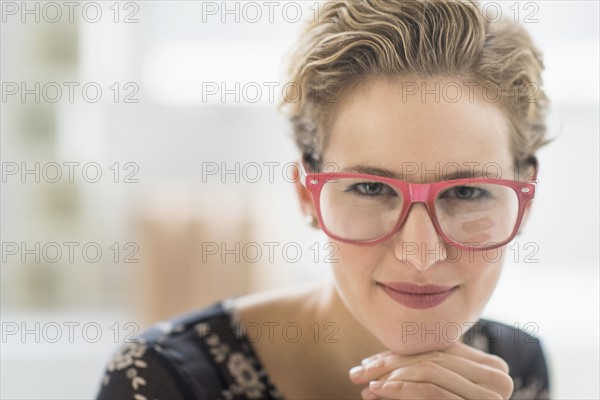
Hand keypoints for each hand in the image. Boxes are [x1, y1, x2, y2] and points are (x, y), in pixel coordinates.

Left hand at [349, 342, 512, 398]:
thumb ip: (426, 370)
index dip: (401, 353)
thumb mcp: (437, 389)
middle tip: (360, 370)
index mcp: (492, 369)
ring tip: (366, 382)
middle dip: (392, 362)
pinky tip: (378, 389)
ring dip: (391, 374)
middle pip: (432, 357)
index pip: (438, 350)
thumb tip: (384, 355)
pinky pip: (430, 392)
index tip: (371, 361)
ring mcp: (490, 396)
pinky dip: (399, 388)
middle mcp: (499, 379)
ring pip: (429, 370)